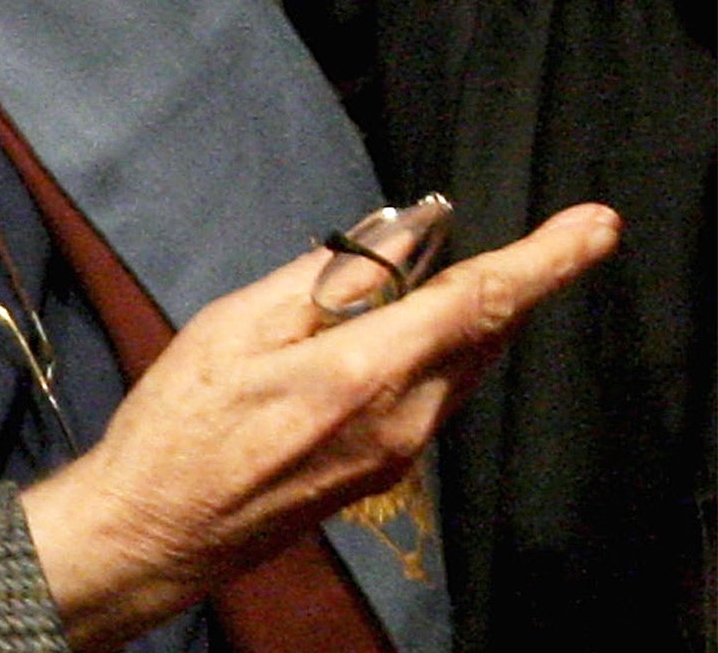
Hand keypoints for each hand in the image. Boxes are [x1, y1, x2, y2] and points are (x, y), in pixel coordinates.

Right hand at [19, 203, 621, 651]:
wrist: (158, 529)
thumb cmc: (180, 420)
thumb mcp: (237, 326)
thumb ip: (327, 279)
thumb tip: (403, 234)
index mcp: (365, 374)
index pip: (478, 303)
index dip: (545, 260)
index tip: (599, 226)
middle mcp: (405, 421)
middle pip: (481, 332)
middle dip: (500, 278)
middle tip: (488, 233)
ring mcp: (400, 455)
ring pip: (461, 364)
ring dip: (459, 312)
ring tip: (408, 278)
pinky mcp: (385, 472)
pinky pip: (434, 394)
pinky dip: (430, 348)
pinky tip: (381, 332)